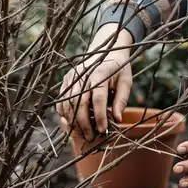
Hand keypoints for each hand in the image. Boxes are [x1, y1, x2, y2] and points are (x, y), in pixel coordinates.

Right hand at [57, 24, 133, 139]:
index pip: (98, 99)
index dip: (99, 116)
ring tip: (83, 133)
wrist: (107, 50)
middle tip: (91, 137)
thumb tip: (117, 119)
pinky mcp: (66, 80)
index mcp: (100, 73)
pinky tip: (73, 122)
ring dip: (73, 121)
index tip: (103, 130)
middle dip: (84, 123)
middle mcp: (83, 74)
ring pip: (67, 103)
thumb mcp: (126, 82)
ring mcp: (72, 77)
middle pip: (79, 103)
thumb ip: (121, 100)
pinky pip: (61, 100)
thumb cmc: (118, 68)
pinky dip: (65, 113)